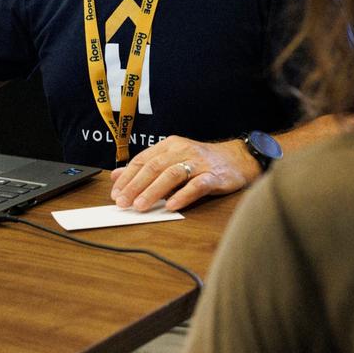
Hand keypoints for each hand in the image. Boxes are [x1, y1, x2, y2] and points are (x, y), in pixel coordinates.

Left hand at [110, 135, 261, 211]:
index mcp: (170, 146)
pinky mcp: (214, 176)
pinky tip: (171, 206)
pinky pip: (197, 185)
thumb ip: (146, 166)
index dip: (127, 177)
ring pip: (172, 175)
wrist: (238, 158)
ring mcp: (199, 163)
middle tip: (123, 203)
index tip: (115, 194)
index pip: (143, 160)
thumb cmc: (202, 161)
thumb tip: (116, 176)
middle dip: (136, 186)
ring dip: (154, 191)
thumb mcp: (172, 159)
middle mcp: (183, 151)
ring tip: (141, 206)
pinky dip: (183, 196)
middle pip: (154, 167)